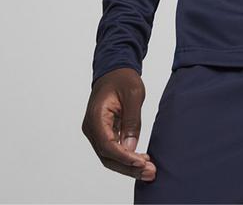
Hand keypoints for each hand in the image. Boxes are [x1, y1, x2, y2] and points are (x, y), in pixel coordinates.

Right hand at [82, 67, 156, 181]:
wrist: (115, 70)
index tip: (141, 162)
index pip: (107, 145)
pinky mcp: (104, 133)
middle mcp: (92, 128)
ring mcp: (96, 132)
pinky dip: (127, 157)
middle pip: (107, 157)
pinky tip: (142, 161)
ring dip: (128, 166)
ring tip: (149, 170)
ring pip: (110, 157)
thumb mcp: (133, 94)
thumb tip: (130, 147)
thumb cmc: (123, 78)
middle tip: (150, 172)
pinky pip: (113, 150)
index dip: (124, 157)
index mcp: (95, 117)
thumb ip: (132, 120)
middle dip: (128, 167)